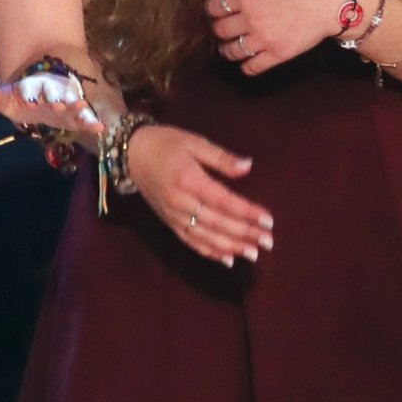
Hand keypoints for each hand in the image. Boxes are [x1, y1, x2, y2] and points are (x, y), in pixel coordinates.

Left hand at [0, 68, 102, 135]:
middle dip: (54, 100)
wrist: (44, 95)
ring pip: (73, 104)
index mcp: (36, 91)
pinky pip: (88, 120)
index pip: (34, 90)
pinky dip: (94, 123)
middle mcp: (54, 95)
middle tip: (54, 104)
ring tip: (81, 105)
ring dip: (76, 106)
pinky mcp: (79, 118)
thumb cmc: (25, 98)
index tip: (28, 101)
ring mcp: (69, 105)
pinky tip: (101, 128)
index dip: (31, 96)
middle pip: (55, 96)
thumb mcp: (8, 100)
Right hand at [126, 123, 273, 265]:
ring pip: (205, 236)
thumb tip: (248, 166)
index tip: (268, 220)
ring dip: (230, 247)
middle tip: (268, 241)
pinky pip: (190, 241)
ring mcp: (173, 215)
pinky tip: (227, 259)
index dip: (246, 212)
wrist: (132, 153)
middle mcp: (180, 201)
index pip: (223, 201)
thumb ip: (221, 158)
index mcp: (189, 179)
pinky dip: (209, 252)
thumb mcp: (195, 142)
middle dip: (244, 233)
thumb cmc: (167, 143)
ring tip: (253, 253)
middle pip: (217, 222)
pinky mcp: (168, 222)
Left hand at [208, 0, 344, 74]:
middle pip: (219, 30)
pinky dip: (246, 66)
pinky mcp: (278, 54)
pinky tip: (248, 61)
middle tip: (225, 27)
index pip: (214, 7)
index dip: (213, 8)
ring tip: (232, 46)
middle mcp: (251, 18)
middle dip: (219, 28)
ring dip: (227, 49)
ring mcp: (264, 39)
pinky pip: (252, 67)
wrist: (335, 2)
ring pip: (231, 51)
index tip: (218, 9)